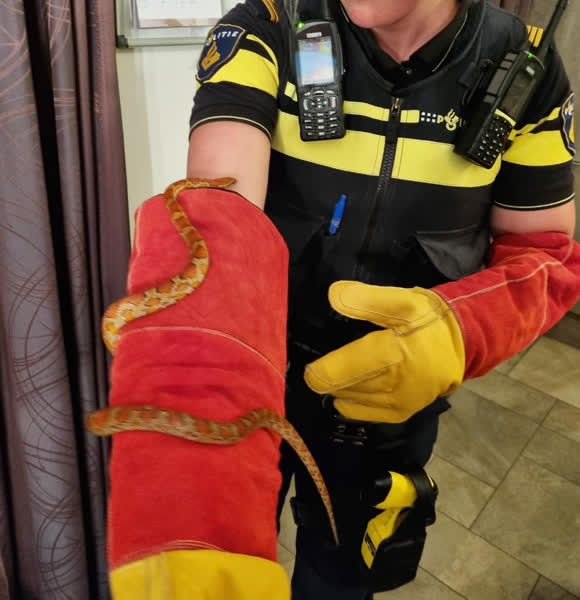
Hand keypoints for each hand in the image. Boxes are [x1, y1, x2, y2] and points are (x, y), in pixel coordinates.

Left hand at [304, 282, 464, 422]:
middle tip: (330, 362)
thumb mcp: (402, 300)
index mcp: (393, 353)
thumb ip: (367, 299)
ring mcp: (398, 403)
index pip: (341, 371)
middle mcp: (394, 384)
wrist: (461, 345)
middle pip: (341, 388)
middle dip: (329, 376)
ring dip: (340, 388)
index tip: (310, 365)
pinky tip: (354, 386)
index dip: (319, 371)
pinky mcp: (400, 414)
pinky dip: (352, 401)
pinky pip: (361, 413)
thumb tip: (333, 295)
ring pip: (349, 400)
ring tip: (345, 369)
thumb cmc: (427, 320)